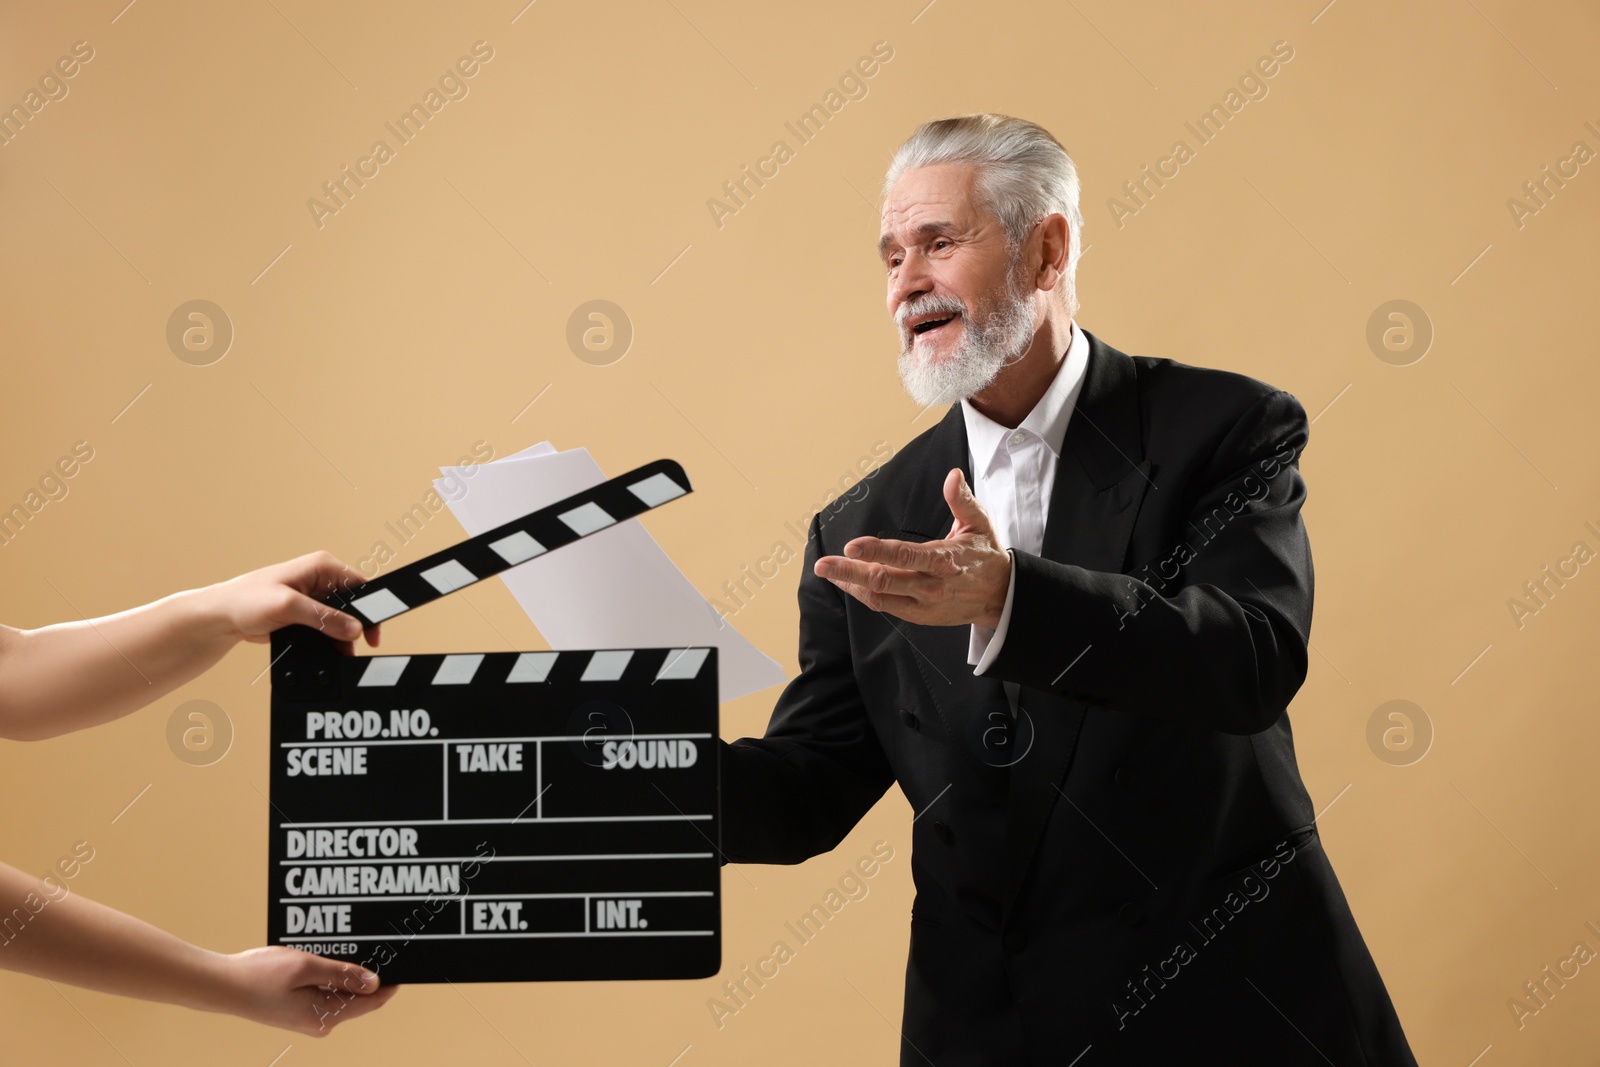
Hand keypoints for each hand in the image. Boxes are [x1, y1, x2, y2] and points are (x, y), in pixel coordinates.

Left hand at [199, 551, 379, 652]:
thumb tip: (354, 629)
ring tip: (340, 653)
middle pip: (354, 605)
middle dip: (356, 627)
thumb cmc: (245, 601)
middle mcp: (321, 579)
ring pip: (343, 618)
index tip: (372, 633)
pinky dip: (331, 640)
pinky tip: (327, 650)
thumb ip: (323, 618)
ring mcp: (314, 596)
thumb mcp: (288, 607)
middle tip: (353, 648)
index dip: (371, 609)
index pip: (360, 586)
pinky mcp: (307, 612)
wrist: (221, 616)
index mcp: (322, 566)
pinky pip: (329, 626)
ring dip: (343, 637)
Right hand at [215, 947, 397, 1035]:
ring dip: (345, 969)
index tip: (404, 961)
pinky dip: (328, 972)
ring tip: (346, 943)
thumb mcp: (307, 967)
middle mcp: (321, 1022)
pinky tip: (324, 954)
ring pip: (341, 990)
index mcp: (325, 1017)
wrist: (222, 985)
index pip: (372, 1001)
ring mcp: (310, 1016)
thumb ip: (343, 974)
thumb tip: (376, 983)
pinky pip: (325, 989)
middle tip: (375, 942)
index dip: (390, 981)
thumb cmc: (260, 975)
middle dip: (366, 970)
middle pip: (358, 995)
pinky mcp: (300, 1008)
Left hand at [814, 468, 1010, 627]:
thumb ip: (962, 500)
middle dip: (850, 572)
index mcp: (945, 560)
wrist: (1001, 596)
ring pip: (880, 596)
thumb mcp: (979, 524)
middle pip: (885, 580)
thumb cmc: (984, 557)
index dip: (877, 552)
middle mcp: (931, 585)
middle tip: (823, 564)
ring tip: (827, 571)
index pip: (905, 556)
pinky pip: (885, 605)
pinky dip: (863, 594)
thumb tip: (952, 476)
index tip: (852, 546)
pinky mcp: (918, 616)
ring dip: (850, 584)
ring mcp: (923, 604)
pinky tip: (847, 582)